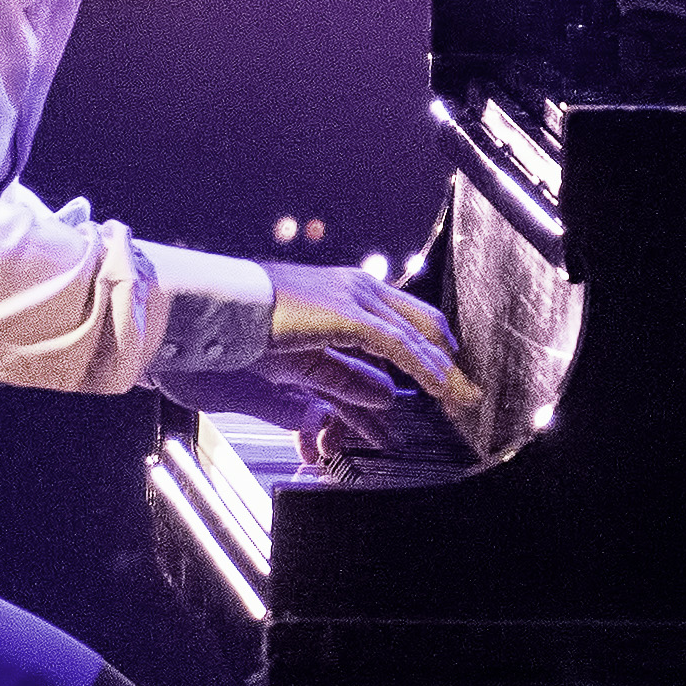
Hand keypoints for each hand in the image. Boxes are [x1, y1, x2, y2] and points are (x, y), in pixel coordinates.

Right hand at [244, 261, 481, 457]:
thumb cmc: (248, 330)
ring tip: (462, 397)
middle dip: (446, 358)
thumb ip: (345, 379)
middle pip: (420, 322)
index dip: (428, 349)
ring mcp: (355, 298)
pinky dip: (422, 368)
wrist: (219, 307)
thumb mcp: (306, 363)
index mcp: (346, 292)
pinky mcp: (349, 315)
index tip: (447, 376)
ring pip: (414, 336)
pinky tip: (439, 387)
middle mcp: (356, 288)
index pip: (402, 320)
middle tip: (466, 390)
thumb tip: (386, 397)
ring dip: (442, 369)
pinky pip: (398, 345)